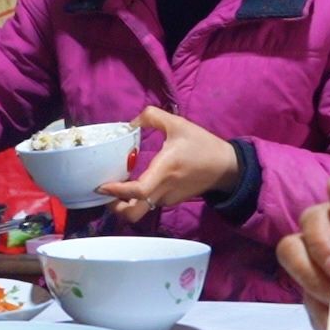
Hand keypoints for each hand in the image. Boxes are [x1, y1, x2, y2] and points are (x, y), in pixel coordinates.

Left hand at [98, 106, 239, 221]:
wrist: (227, 167)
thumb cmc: (202, 145)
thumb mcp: (178, 124)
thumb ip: (152, 116)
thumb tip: (130, 123)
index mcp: (165, 170)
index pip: (139, 191)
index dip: (118, 192)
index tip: (102, 186)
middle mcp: (164, 189)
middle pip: (134, 213)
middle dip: (116, 208)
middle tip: (104, 194)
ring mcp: (168, 198)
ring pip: (141, 210)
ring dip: (124, 204)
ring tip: (113, 189)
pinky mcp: (172, 200)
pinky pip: (150, 204)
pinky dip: (137, 199)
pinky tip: (132, 185)